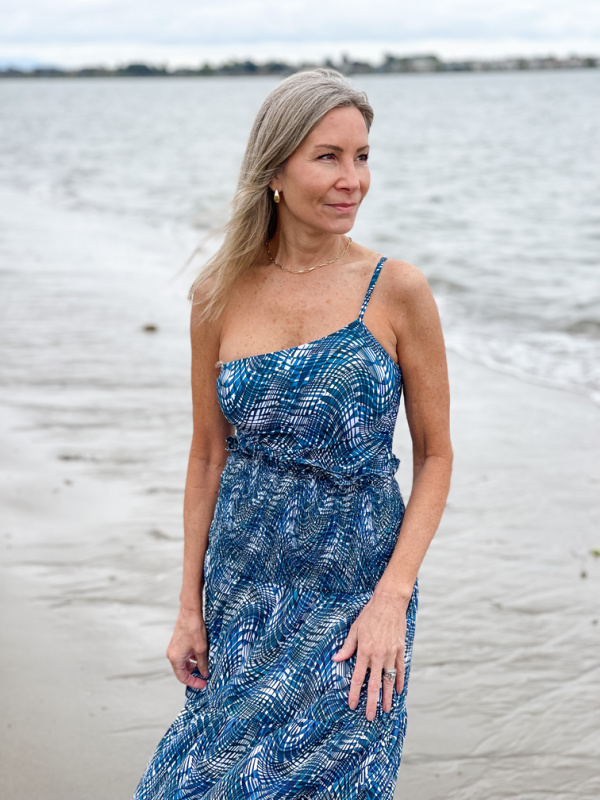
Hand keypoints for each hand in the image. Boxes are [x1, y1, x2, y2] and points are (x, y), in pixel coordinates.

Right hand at [166, 606, 208, 688]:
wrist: (190, 612)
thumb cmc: (194, 629)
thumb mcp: (201, 649)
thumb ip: (202, 664)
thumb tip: (204, 674)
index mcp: (175, 658)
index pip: (183, 677)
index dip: (194, 683)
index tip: (203, 684)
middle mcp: (172, 655)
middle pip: (182, 671)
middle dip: (193, 675)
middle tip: (205, 677)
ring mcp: (173, 648)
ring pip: (183, 663)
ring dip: (193, 666)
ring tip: (204, 666)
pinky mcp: (177, 643)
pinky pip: (183, 655)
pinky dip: (191, 659)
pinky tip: (200, 656)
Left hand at [332, 592, 407, 719]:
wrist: (389, 603)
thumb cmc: (370, 615)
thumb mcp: (355, 630)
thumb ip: (347, 647)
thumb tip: (336, 659)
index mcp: (365, 651)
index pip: (358, 678)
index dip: (354, 693)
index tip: (352, 705)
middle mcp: (378, 656)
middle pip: (375, 684)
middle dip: (372, 702)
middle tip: (370, 717)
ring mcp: (391, 654)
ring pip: (389, 680)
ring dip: (387, 697)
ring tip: (386, 709)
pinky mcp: (400, 650)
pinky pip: (400, 670)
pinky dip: (400, 681)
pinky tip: (399, 691)